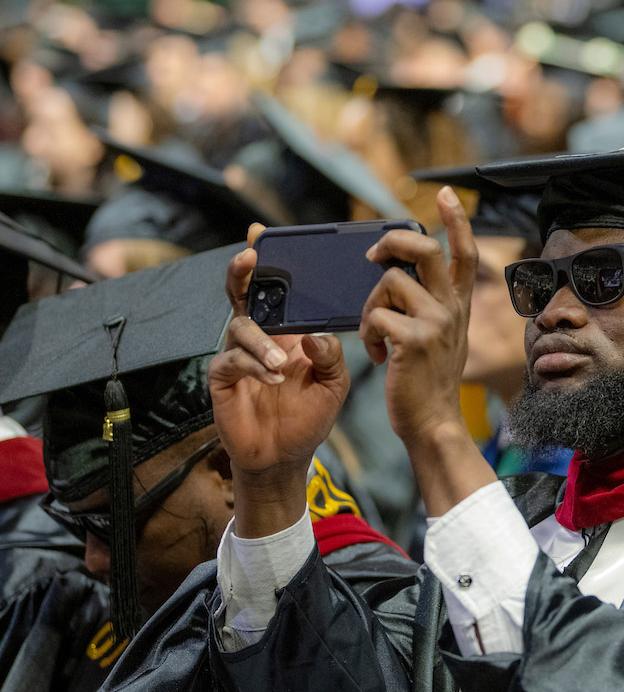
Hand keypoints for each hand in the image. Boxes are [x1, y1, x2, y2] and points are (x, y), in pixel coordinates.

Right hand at [208, 225, 350, 480]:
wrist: (285, 457)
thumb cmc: (308, 416)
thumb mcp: (333, 384)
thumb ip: (331, 357)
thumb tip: (316, 335)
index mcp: (285, 332)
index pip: (274, 291)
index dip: (266, 264)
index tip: (262, 234)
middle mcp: (258, 337)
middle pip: (242, 294)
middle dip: (243, 272)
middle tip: (250, 257)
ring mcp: (237, 355)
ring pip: (239, 327)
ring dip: (262, 343)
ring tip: (281, 366)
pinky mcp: (222, 378)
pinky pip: (230, 361)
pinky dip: (252, 366)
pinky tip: (271, 380)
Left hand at [359, 187, 477, 444]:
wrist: (432, 421)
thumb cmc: (428, 380)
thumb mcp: (439, 336)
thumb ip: (427, 305)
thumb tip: (395, 276)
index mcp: (458, 304)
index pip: (463, 252)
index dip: (456, 220)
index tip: (445, 193)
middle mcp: (451, 308)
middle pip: (424, 249)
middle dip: (393, 242)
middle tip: (373, 256)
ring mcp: (436, 322)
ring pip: (388, 283)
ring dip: (370, 306)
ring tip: (375, 334)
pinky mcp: (414, 340)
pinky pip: (376, 316)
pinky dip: (368, 334)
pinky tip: (379, 355)